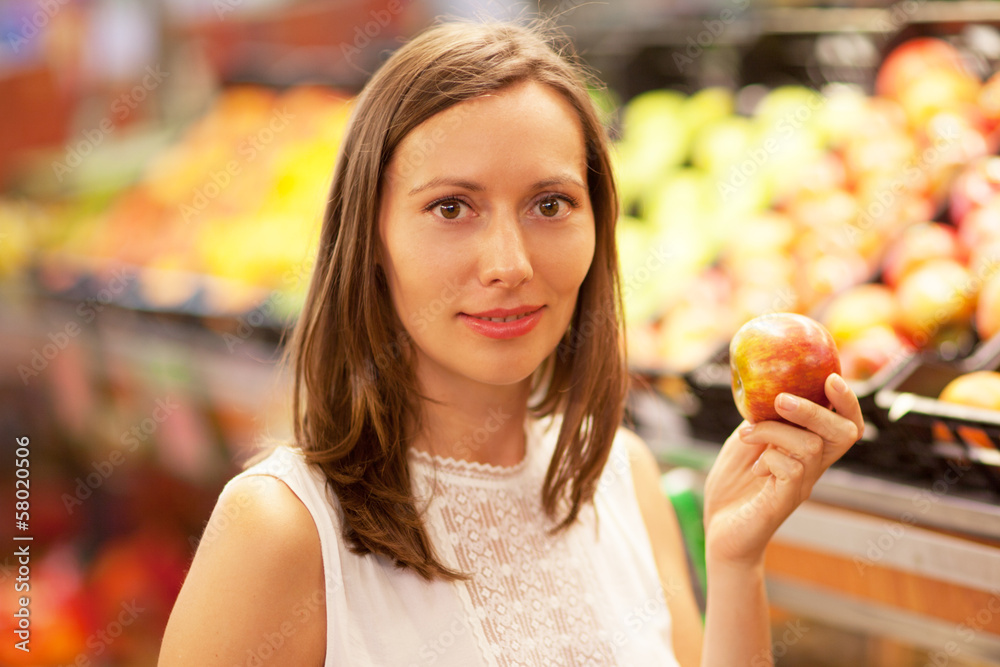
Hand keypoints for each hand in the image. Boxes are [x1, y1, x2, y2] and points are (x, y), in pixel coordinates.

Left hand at [703, 373, 862, 565]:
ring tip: (747, 433)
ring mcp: (801, 486)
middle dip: (815, 409)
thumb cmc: (733, 485)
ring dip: (775, 430)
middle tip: (781, 399)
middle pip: (843, 433)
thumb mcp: (746, 441)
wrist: (718, 530)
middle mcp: (813, 469)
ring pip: (811, 446)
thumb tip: (765, 386)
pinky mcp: (783, 502)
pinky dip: (769, 456)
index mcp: (809, 451)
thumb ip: (762, 417)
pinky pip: (791, 469)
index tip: (830, 376)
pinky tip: (752, 465)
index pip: (845, 424)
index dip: (847, 401)